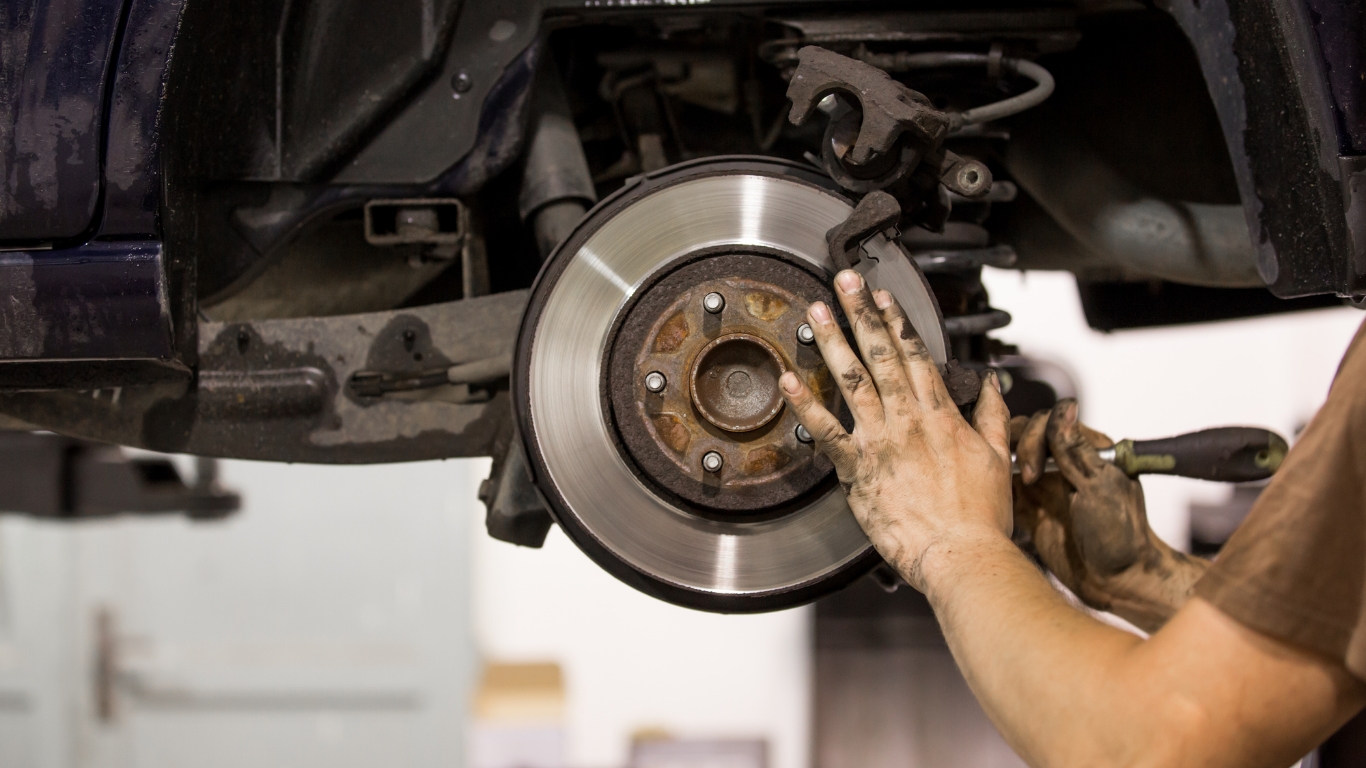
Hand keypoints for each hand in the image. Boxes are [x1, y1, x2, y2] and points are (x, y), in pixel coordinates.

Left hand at [778, 269, 1012, 592]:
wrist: (963, 555)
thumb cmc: (981, 517)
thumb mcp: (998, 457)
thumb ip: (991, 416)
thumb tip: (993, 384)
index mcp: (941, 415)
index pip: (916, 355)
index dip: (897, 321)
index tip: (884, 295)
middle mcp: (909, 420)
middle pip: (882, 355)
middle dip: (862, 313)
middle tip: (845, 281)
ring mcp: (882, 442)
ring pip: (854, 380)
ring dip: (833, 342)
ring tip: (817, 312)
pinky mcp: (860, 470)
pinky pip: (826, 432)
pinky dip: (805, 405)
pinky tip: (787, 380)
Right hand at [1013, 400, 1207, 630]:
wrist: (1118, 582)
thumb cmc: (1123, 537)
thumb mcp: (1100, 486)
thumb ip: (1076, 449)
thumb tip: (1065, 407)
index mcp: (1086, 450)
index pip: (1048, 422)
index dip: (1035, 436)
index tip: (1037, 467)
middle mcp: (1063, 464)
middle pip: (1023, 436)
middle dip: (1016, 450)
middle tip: (1025, 478)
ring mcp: (1046, 487)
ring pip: (1011, 461)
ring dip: (1001, 467)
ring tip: (1000, 486)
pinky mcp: (1032, 511)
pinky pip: (1005, 492)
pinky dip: (994, 492)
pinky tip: (992, 499)